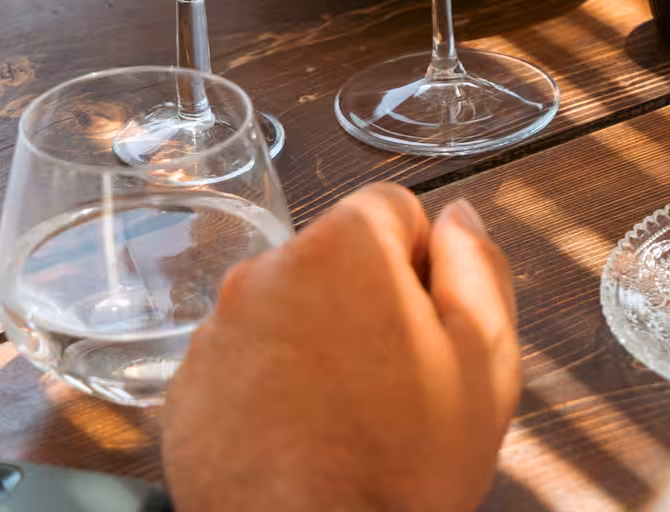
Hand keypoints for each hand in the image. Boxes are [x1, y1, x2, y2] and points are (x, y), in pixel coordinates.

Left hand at [162, 185, 520, 511]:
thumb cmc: (405, 462)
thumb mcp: (483, 356)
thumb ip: (476, 265)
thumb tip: (458, 217)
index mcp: (343, 249)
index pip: (393, 208)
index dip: (422, 262)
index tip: (428, 321)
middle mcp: (264, 272)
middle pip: (335, 259)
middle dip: (366, 300)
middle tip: (394, 377)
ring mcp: (215, 333)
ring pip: (288, 309)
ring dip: (315, 341)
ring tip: (345, 415)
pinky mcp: (185, 390)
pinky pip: (244, 360)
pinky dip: (270, 384)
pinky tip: (301, 436)